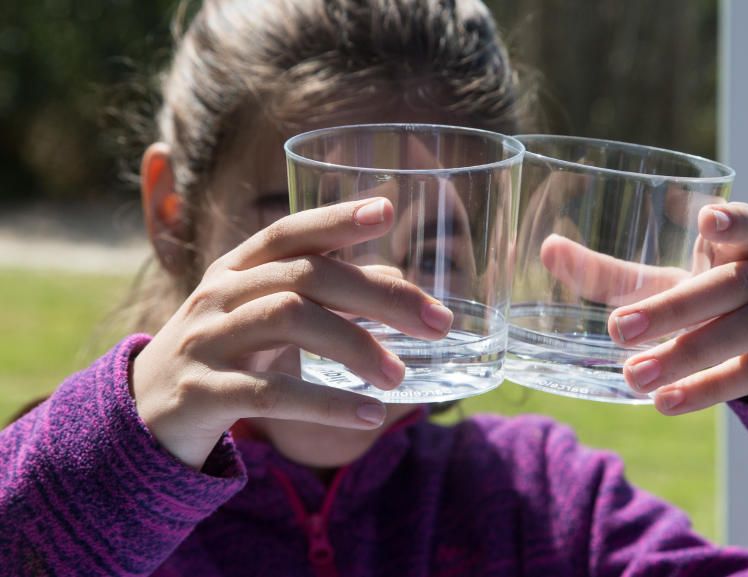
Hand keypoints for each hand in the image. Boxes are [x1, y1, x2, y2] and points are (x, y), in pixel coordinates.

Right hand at [131, 198, 453, 468]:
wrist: (144, 413)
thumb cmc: (225, 352)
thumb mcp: (265, 315)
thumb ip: (325, 296)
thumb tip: (400, 284)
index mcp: (238, 268)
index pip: (290, 232)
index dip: (336, 218)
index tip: (387, 210)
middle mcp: (220, 293)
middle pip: (306, 276)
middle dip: (379, 296)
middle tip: (438, 323)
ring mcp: (206, 339)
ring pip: (289, 321)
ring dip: (356, 347)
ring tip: (400, 376)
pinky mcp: (202, 391)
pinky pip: (271, 392)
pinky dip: (327, 404)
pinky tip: (370, 415)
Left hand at [603, 202, 747, 413]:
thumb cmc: (723, 307)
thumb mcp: (676, 287)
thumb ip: (617, 276)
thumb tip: (548, 249)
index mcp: (739, 251)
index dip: (733, 220)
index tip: (708, 218)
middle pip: (730, 286)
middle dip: (675, 308)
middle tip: (619, 330)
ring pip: (745, 331)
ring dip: (687, 355)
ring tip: (634, 377)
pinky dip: (712, 388)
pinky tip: (668, 401)